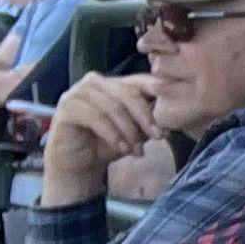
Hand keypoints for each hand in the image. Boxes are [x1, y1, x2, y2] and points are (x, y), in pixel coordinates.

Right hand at [38, 69, 157, 198]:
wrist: (79, 162)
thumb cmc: (109, 144)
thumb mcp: (135, 132)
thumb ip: (149, 122)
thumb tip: (169, 122)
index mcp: (115, 82)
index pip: (141, 81)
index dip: (159, 92)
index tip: (177, 109)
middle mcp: (95, 82)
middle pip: (128, 93)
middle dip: (146, 117)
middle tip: (159, 137)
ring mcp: (78, 92)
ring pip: (113, 106)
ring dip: (129, 131)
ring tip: (138, 151)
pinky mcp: (67, 106)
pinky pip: (95, 117)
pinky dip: (112, 135)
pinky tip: (122, 149)